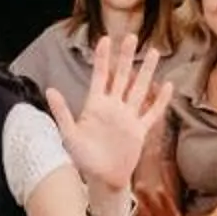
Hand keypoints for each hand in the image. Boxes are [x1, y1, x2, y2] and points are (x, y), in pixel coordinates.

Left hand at [45, 32, 175, 197]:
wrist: (102, 179)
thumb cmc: (83, 158)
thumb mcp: (69, 134)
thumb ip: (62, 112)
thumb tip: (50, 90)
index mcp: (95, 105)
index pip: (101, 76)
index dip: (103, 58)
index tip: (106, 39)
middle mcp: (113, 107)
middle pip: (122, 76)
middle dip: (126, 57)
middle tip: (131, 36)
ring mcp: (128, 117)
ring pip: (139, 89)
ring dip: (146, 71)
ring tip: (153, 52)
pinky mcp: (139, 130)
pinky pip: (152, 112)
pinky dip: (160, 101)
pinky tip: (167, 86)